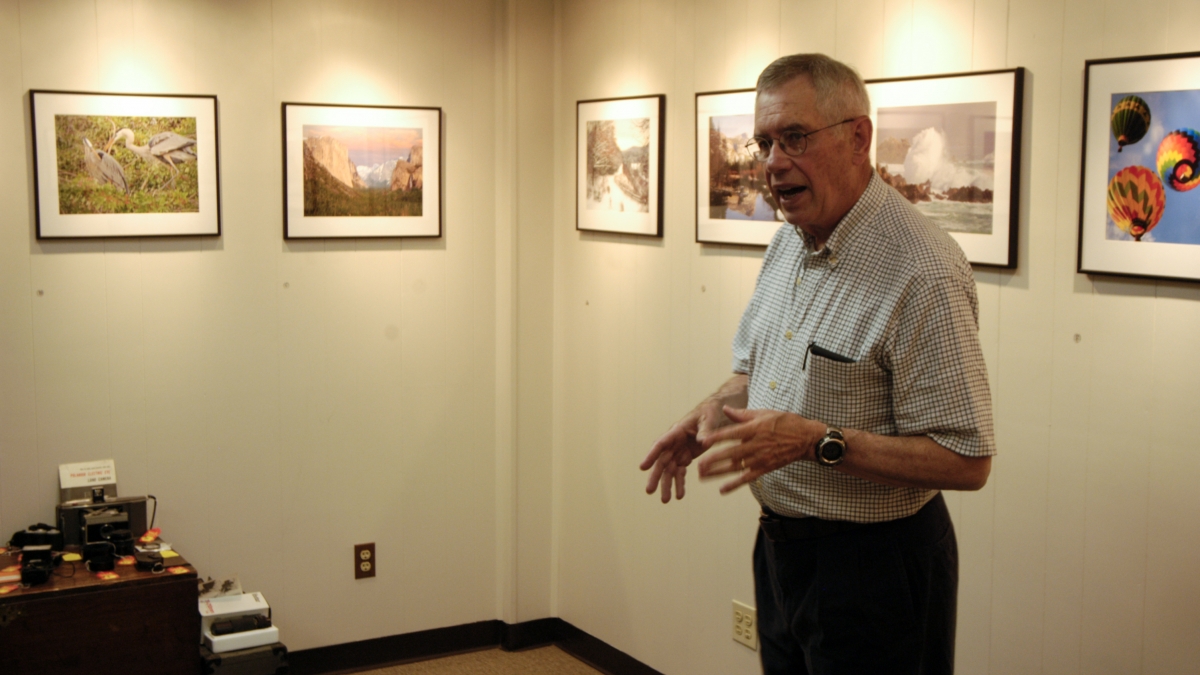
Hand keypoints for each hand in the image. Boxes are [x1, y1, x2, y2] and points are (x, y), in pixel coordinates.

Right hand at [640, 397, 728, 502]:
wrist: (713, 415)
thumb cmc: (708, 413)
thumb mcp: (709, 419)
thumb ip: (706, 431)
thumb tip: (704, 441)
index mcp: (676, 432)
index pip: (660, 444)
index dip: (651, 455)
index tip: (642, 467)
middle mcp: (673, 444)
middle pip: (661, 462)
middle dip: (656, 477)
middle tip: (649, 491)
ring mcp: (678, 452)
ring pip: (669, 471)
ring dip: (667, 485)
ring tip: (666, 500)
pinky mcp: (686, 458)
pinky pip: (680, 473)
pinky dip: (680, 484)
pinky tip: (679, 496)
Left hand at [696, 406, 824, 493]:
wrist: (806, 439)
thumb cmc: (785, 422)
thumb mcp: (764, 413)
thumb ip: (743, 414)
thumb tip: (725, 409)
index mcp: (755, 429)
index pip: (732, 434)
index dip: (716, 438)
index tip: (702, 442)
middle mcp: (756, 445)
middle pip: (731, 454)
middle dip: (713, 460)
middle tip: (698, 465)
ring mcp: (760, 458)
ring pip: (736, 467)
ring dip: (719, 473)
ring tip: (703, 476)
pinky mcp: (765, 468)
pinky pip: (747, 478)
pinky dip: (734, 484)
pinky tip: (722, 489)